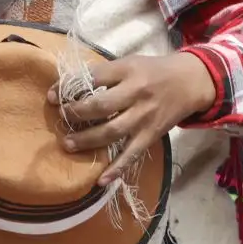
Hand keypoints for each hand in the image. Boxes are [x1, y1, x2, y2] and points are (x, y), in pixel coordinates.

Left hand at [50, 51, 215, 185]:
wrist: (190, 82)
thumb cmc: (154, 71)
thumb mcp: (129, 62)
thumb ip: (104, 74)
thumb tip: (69, 87)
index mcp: (128, 70)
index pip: (92, 79)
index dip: (68, 88)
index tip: (52, 97)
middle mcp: (136, 93)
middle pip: (100, 106)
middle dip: (75, 114)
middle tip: (61, 119)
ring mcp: (144, 117)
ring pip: (112, 132)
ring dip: (87, 140)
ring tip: (68, 144)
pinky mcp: (151, 135)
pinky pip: (132, 154)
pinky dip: (117, 169)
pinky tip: (100, 180)